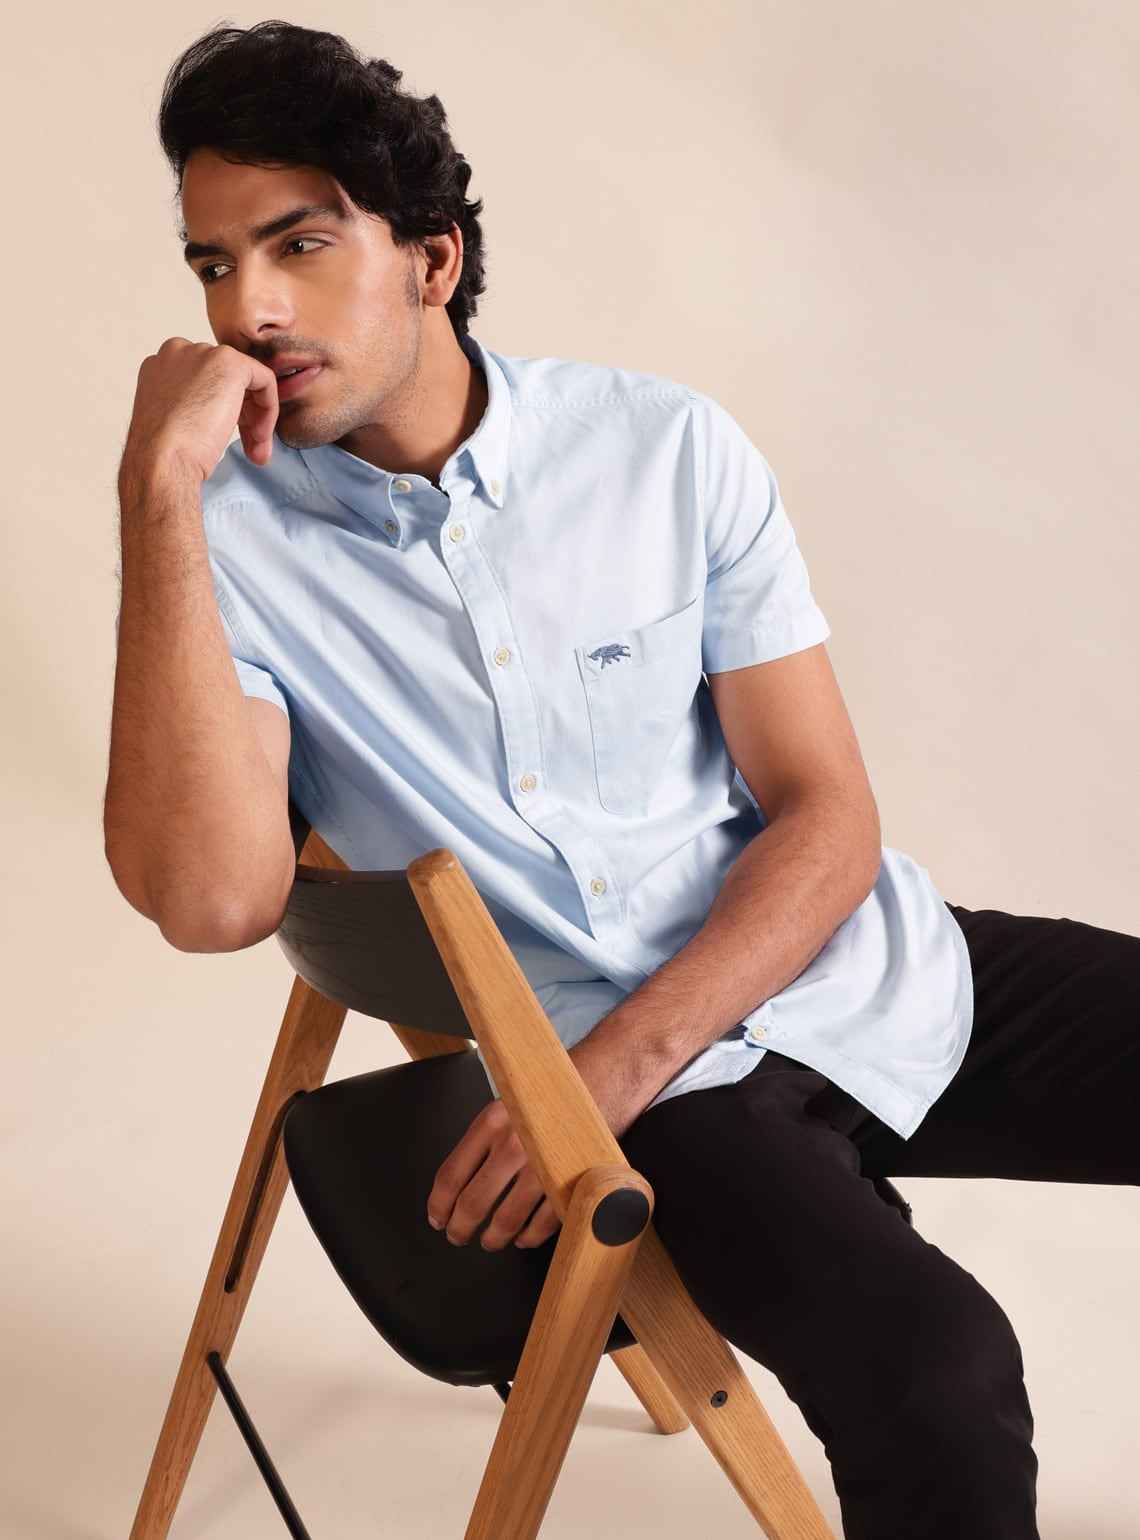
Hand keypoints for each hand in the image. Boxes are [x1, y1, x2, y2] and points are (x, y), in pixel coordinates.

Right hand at [121, 338, 279, 484]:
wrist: (163, 459)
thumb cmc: (165, 452)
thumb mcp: (175, 421)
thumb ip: (191, 405)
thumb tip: (215, 413)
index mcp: (161, 366)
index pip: (204, 381)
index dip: (221, 411)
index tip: (227, 439)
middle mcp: (179, 353)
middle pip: (226, 380)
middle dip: (244, 417)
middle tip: (250, 449)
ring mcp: (203, 353)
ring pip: (247, 382)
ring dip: (256, 419)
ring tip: (256, 451)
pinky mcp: (230, 363)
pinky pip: (264, 380)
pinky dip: (269, 409)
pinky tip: (260, 436)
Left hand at [426, 1021, 673, 1251]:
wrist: (607, 1075)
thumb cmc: (558, 1088)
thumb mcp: (511, 1102)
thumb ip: (487, 1137)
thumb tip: (461, 1179)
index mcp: (492, 1122)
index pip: (451, 1175)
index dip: (439, 1204)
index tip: (437, 1218)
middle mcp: (514, 1143)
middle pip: (473, 1202)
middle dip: (461, 1228)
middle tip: (458, 1236)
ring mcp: (543, 1164)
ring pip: (507, 1218)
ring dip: (495, 1237)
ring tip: (492, 1241)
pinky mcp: (572, 1179)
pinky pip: (544, 1222)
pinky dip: (530, 1237)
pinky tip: (525, 1238)